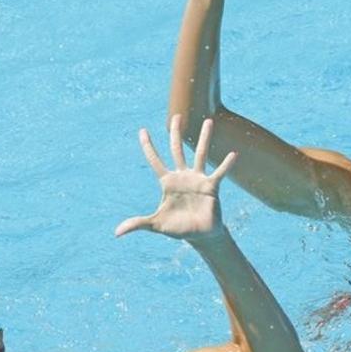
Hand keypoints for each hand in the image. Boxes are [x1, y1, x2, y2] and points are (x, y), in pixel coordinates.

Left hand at [115, 115, 236, 241]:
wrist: (200, 235)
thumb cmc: (178, 228)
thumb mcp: (156, 225)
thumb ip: (137, 224)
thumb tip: (116, 233)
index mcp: (167, 182)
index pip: (155, 160)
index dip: (148, 146)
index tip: (142, 130)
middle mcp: (182, 176)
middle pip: (177, 150)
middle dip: (175, 133)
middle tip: (176, 116)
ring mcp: (198, 179)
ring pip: (201, 154)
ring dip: (204, 138)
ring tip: (208, 121)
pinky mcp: (211, 186)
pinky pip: (219, 173)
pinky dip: (226, 164)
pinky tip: (234, 154)